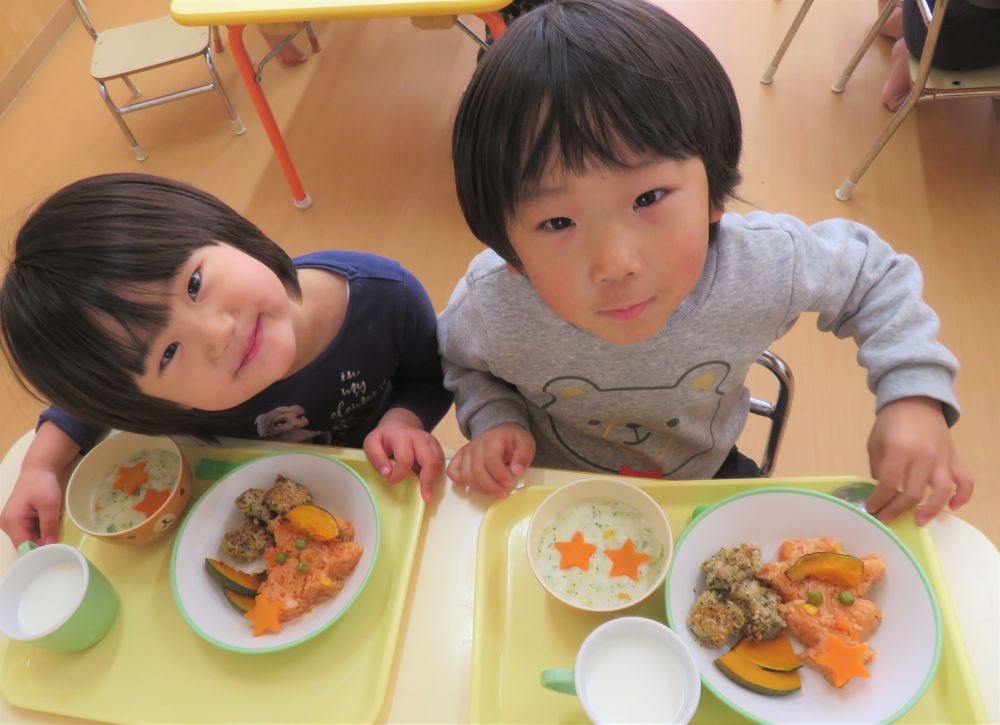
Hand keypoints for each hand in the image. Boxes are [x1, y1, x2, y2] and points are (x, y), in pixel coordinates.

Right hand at [0, 464, 63, 546]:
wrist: (39, 469)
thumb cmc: (42, 484)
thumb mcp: (49, 505)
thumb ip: (49, 526)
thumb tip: (51, 547)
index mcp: (11, 523)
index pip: (25, 547)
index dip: (40, 551)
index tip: (57, 552)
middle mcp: (8, 526)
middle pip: (27, 544)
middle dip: (43, 544)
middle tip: (61, 542)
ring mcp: (13, 523)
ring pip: (31, 538)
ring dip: (44, 536)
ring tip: (56, 531)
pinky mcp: (19, 520)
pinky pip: (32, 532)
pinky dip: (43, 530)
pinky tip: (51, 525)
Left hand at [363, 409, 444, 502]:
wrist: (399, 423)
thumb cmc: (384, 438)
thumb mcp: (372, 443)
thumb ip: (376, 458)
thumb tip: (387, 474)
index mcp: (402, 436)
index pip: (405, 459)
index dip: (399, 474)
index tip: (391, 480)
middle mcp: (420, 437)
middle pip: (430, 460)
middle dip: (427, 480)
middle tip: (425, 497)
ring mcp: (431, 441)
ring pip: (438, 462)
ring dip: (434, 479)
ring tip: (427, 493)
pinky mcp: (437, 445)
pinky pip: (441, 462)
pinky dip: (437, 474)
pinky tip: (429, 483)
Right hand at [446, 423, 535, 497]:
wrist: (501, 432)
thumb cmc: (512, 440)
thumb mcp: (525, 443)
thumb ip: (523, 456)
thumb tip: (516, 471)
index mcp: (492, 440)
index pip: (491, 459)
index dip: (500, 475)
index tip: (510, 483)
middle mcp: (476, 445)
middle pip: (477, 470)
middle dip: (492, 486)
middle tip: (504, 491)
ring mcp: (466, 452)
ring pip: (466, 475)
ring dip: (480, 488)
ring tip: (495, 490)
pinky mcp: (460, 458)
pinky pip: (452, 471)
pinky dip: (461, 481)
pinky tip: (475, 485)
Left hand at [866, 397, 973, 524]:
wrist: (915, 402)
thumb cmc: (891, 424)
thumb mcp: (876, 443)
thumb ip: (879, 468)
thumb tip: (881, 493)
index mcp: (899, 450)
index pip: (889, 483)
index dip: (879, 500)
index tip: (872, 508)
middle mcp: (923, 456)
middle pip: (913, 492)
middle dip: (897, 509)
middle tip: (887, 519)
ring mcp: (942, 458)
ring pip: (942, 490)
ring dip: (932, 509)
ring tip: (919, 521)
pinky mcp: (955, 458)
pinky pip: (965, 480)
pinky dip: (964, 495)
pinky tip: (954, 506)